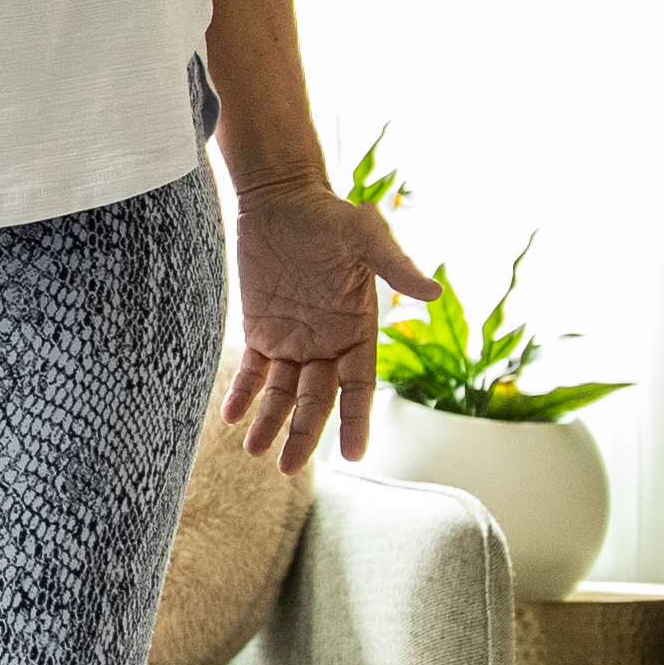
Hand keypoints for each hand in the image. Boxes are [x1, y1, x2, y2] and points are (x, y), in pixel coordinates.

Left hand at [222, 178, 434, 472]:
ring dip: (269, 422)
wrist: (281, 198)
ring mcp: (294, 340)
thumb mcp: (365, 234)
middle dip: (304, 434)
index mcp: (359, 330)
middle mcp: (328, 343)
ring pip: (283, 393)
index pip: (359, 386)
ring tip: (253, 451)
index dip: (357, 420)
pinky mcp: (261, 330)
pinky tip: (231, 415)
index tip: (354, 455)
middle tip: (287, 467)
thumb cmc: (329, 215)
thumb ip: (395, 264)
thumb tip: (432, 292)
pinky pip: (252, 370)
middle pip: (317, 400)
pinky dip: (243, 392)